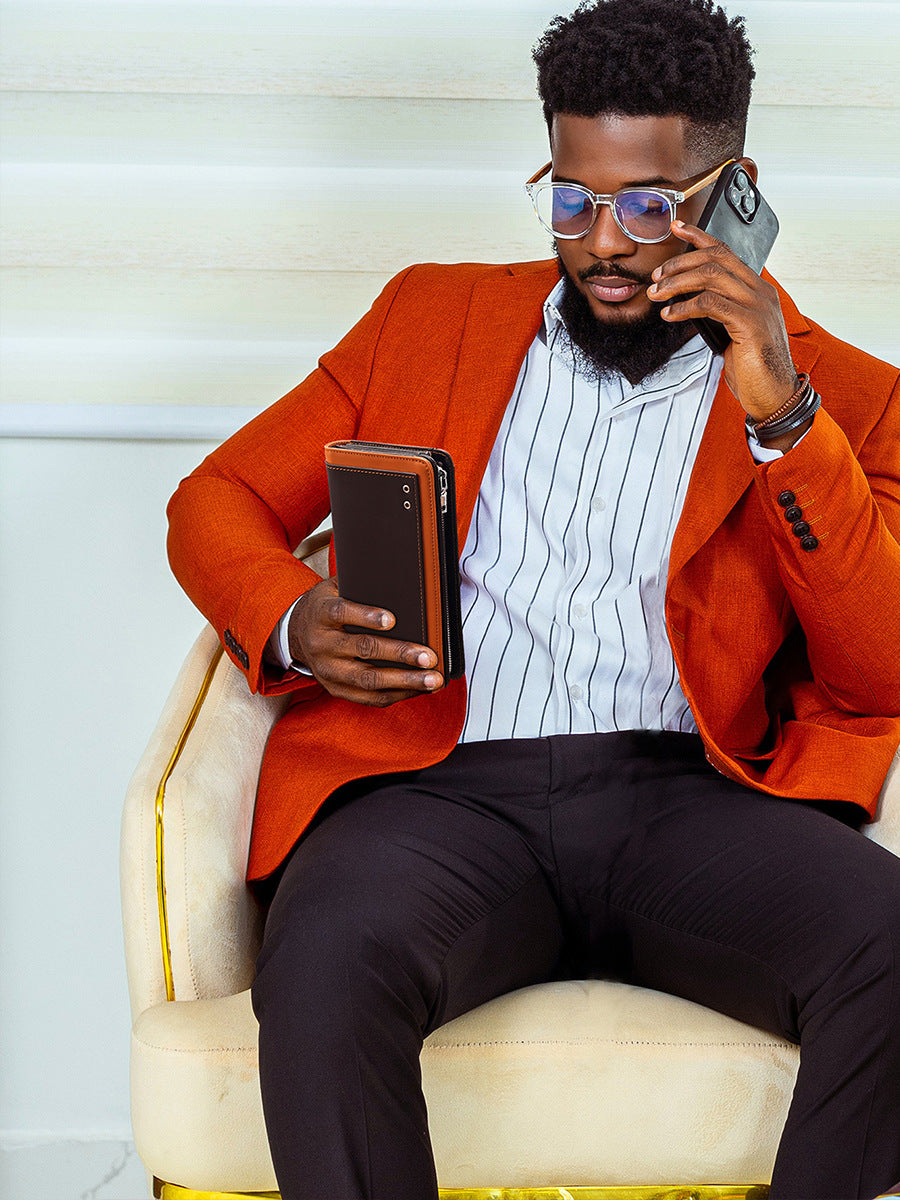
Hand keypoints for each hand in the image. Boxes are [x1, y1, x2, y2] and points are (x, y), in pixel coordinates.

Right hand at [288, 577, 442, 706]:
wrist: (296, 633)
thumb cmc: (325, 607)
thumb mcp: (335, 588)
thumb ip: (359, 584)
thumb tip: (399, 579)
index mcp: (321, 613)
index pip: (341, 612)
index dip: (366, 616)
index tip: (392, 620)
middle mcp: (322, 644)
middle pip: (363, 649)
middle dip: (399, 653)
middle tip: (428, 656)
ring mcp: (328, 671)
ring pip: (368, 679)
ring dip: (404, 680)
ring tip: (432, 679)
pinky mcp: (335, 689)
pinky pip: (369, 697)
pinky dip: (398, 694)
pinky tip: (420, 688)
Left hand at [648, 221, 800, 431]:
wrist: (773, 395)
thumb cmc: (753, 367)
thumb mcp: (734, 332)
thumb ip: (721, 311)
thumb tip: (690, 300)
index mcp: (758, 290)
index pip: (727, 252)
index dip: (700, 237)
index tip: (677, 229)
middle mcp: (761, 292)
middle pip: (716, 258)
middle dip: (680, 263)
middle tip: (656, 277)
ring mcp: (758, 305)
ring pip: (710, 276)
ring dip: (676, 283)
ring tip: (657, 295)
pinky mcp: (750, 323)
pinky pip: (710, 304)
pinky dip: (685, 307)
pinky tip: (671, 315)